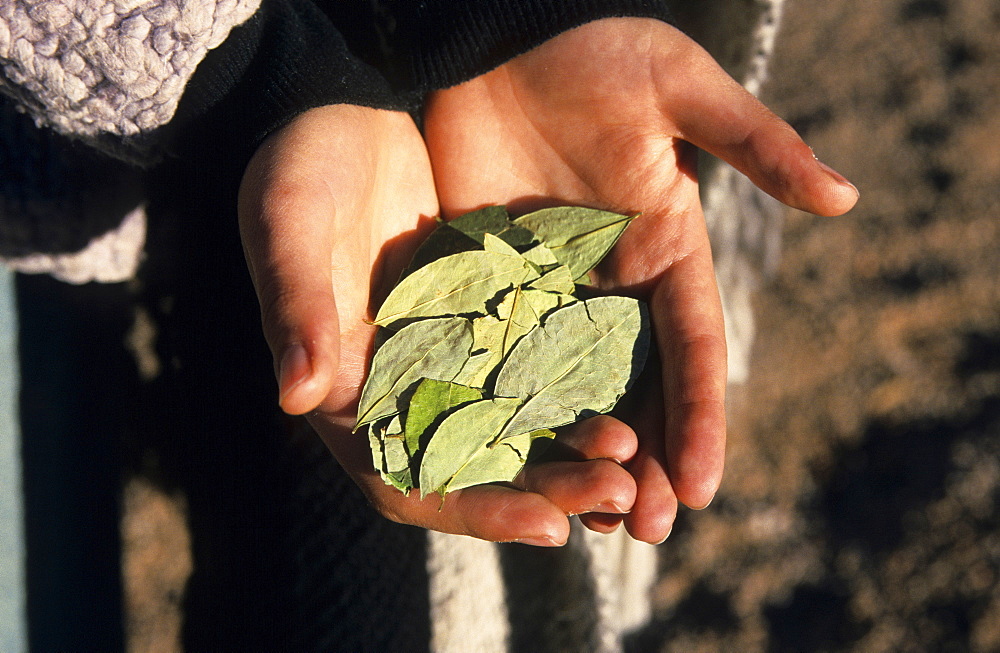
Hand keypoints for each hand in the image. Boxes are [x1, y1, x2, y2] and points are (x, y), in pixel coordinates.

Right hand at [238, 105, 638, 544]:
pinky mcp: (493, 314)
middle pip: (478, 468)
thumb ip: (297, 306)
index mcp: (348, 390)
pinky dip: (582, 387)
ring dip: (575, 451)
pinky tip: (633, 398)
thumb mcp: (293, 226)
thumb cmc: (300, 168)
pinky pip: (543, 363)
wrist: (346, 109)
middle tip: (618, 493)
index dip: (473, 510)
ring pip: (520, 426)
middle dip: (546, 490)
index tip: (546, 523)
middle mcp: (405, 387)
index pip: (406, 480)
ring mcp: (453, 354)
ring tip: (636, 458)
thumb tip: (297, 396)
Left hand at [423, 18, 858, 542]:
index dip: (700, 414)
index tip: (704, 483)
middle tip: (646, 531)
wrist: (501, 37)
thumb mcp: (682, 93)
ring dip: (579, 454)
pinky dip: (510, 411)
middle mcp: (612, 282)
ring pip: (569, 387)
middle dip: (643, 458)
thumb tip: (844, 199)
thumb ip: (754, 147)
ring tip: (587, 522)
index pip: (691, 346)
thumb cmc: (597, 54)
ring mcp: (547, 288)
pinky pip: (499, 354)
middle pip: (634, 385)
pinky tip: (508, 466)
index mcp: (666, 249)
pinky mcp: (489, 282)